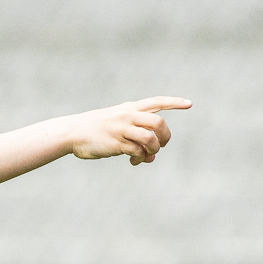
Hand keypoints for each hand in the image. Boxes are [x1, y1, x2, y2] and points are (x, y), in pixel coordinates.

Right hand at [69, 96, 191, 164]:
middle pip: (158, 123)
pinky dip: (140, 158)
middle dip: (166, 137)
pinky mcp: (116, 144)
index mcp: (129, 108)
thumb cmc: (94, 130)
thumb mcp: (115, 122)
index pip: (156, 102)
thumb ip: (134, 135)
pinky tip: (135, 161)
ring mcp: (122, 130)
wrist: (72, 133)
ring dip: (154, 150)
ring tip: (147, 155)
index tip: (190, 104)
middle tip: (162, 145)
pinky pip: (137, 152)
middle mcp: (127, 116)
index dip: (174, 103)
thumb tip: (151, 156)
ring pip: (150, 139)